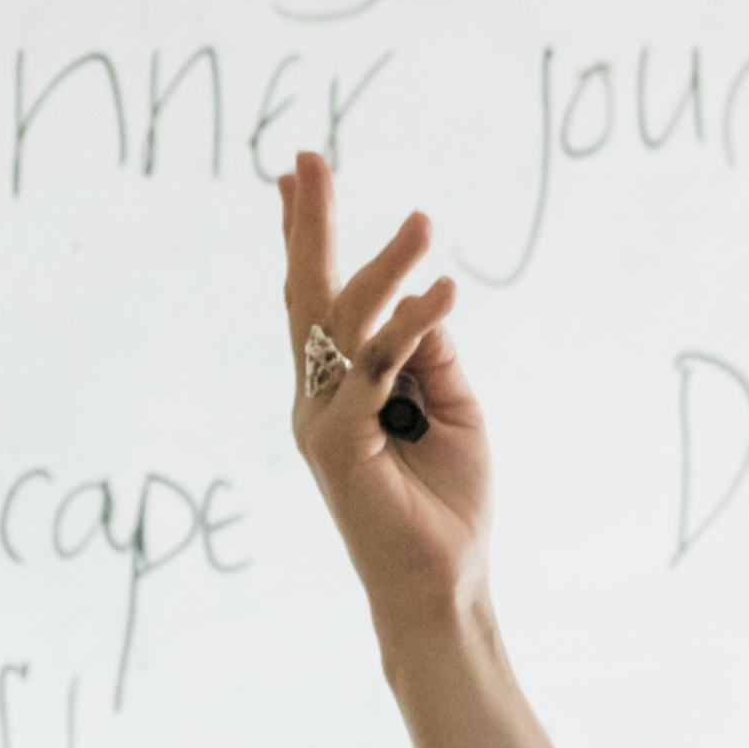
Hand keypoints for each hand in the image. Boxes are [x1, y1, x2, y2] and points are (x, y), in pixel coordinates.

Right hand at [275, 151, 486, 626]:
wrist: (441, 589)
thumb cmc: (446, 510)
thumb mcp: (453, 411)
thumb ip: (430, 356)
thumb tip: (424, 302)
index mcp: (336, 391)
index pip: (317, 304)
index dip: (303, 239)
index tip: (295, 176)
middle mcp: (317, 399)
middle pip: (308, 297)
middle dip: (307, 225)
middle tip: (308, 159)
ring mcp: (322, 421)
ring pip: (345, 324)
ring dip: (384, 266)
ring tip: (423, 222)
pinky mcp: (342, 445)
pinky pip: (376, 370)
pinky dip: (411, 326)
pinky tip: (443, 291)